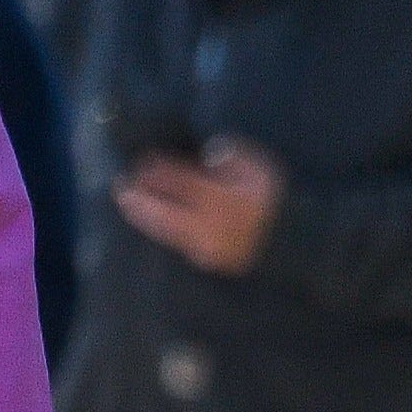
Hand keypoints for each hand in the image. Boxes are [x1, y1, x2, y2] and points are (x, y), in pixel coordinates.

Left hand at [108, 137, 286, 279]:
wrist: (290, 241)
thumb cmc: (275, 200)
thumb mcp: (259, 169)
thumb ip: (232, 157)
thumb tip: (208, 151)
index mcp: (221, 199)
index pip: (182, 182)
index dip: (160, 171)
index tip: (143, 160)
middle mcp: (208, 224)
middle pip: (165, 209)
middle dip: (141, 196)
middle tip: (121, 184)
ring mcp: (205, 245)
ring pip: (166, 230)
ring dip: (143, 215)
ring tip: (127, 201)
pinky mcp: (206, 259)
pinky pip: (177, 242)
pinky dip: (161, 229)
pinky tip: (152, 221)